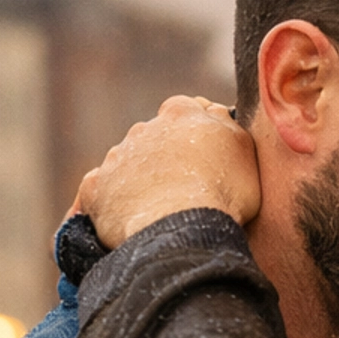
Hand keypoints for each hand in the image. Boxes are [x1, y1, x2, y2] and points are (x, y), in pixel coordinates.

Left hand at [75, 97, 261, 247]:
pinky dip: (109, 200)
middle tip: (182, 186)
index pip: (183, 108)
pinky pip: (99, 190)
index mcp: (180, 114)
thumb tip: (213, 110)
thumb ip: (226, 122)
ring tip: (158, 208)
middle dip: (163, 155)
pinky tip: (124, 216)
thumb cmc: (222, 192)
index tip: (200, 150)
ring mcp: (116, 157)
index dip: (191, 128)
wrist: (181, 229)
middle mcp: (143, 129)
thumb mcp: (242, 148)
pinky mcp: (96, 187)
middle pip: (152, 136)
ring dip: (137, 178)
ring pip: (125, 162)